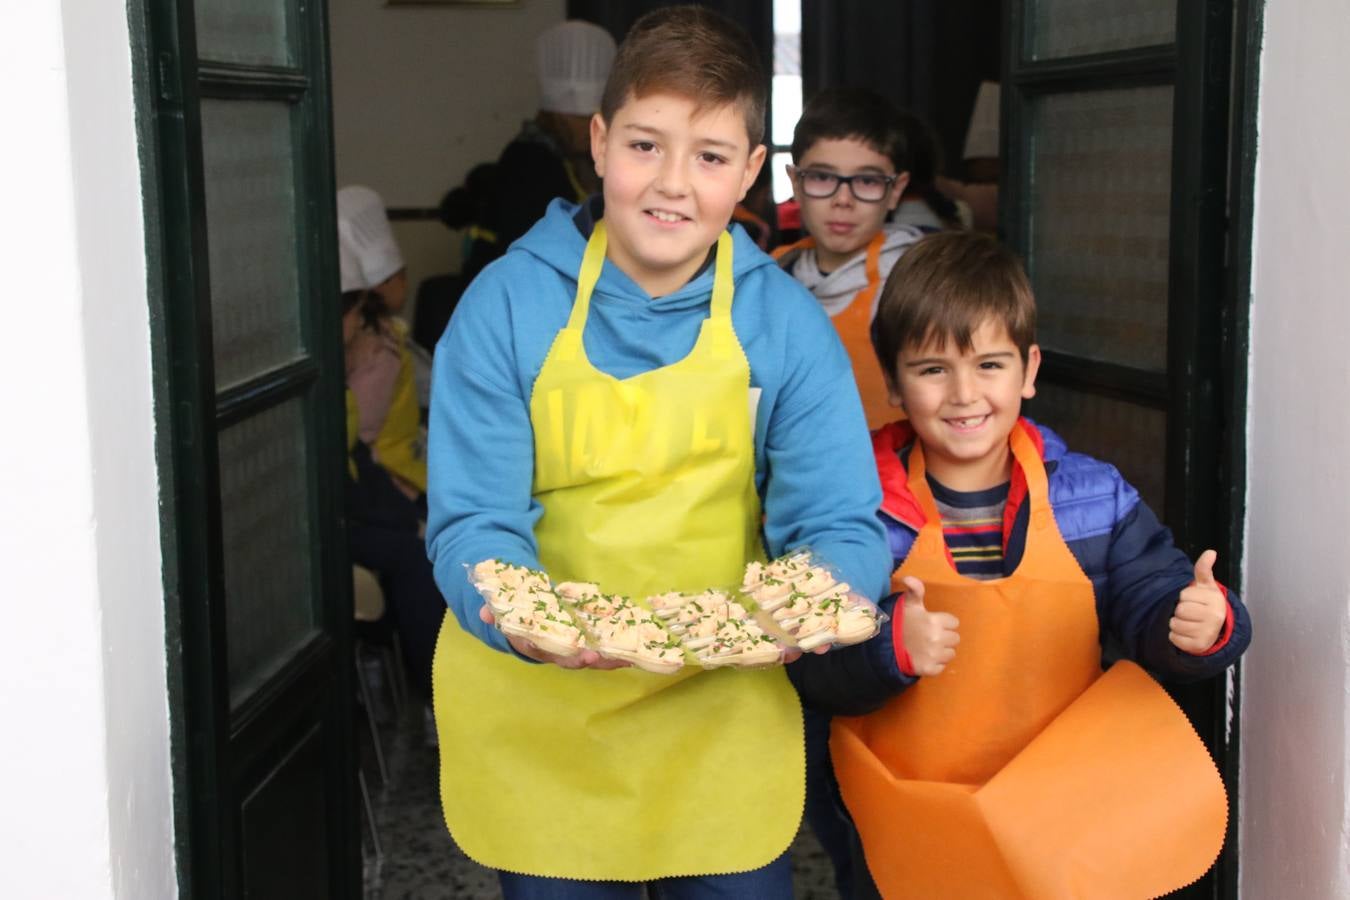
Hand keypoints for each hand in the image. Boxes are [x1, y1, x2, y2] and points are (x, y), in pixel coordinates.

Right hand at [479, 606, 629, 669]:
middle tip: (609, 657)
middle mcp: (555, 653)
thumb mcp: (504, 610)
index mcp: (537, 646)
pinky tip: (632, 652)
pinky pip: (599, 650)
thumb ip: (495, 610)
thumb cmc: (515, 614)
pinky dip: (614, 652)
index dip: (569, 656)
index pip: (554, 654)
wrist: (522, 620)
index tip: (584, 655)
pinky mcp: (582, 643)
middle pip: (575, 661)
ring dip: (608, 660)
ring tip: (628, 658)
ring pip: (590, 660)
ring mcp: (570, 650)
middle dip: (591, 661)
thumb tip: (485, 611)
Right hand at [898, 576, 959, 675]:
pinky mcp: (929, 669)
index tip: (934, 623)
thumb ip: (915, 590)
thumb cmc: (900, 622)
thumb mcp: (908, 604)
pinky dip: (935, 664)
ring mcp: (934, 655)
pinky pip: (942, 667)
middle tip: (931, 635)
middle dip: (945, 637)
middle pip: (955, 639)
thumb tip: (908, 578)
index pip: (954, 622)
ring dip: (942, 651)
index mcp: (935, 621)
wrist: (884, 645)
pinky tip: (925, 657)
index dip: (945, 623)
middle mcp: (937, 638)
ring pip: (951, 654)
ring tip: (928, 647)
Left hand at [1168, 550, 1227, 653]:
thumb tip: (1211, 552)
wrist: (1215, 630)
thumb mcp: (1205, 586)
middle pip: (1179, 609)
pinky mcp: (1198, 646)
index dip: (1185, 597)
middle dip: (1180, 610)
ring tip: (1189, 623)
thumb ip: (1204, 569)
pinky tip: (1187, 634)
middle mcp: (1214, 617)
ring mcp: (1207, 632)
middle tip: (1191, 613)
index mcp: (1215, 600)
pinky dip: (1176, 636)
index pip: (1184, 595)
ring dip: (1176, 623)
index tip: (1195, 601)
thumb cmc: (1205, 603)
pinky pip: (1174, 637)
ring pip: (1174, 623)